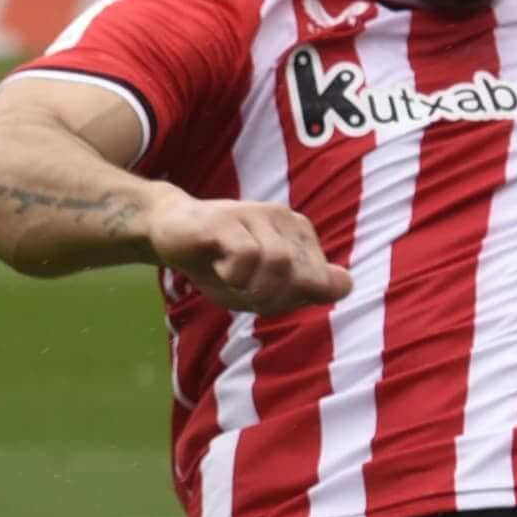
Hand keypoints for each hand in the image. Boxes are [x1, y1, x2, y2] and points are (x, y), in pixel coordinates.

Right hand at [149, 190, 349, 314]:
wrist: (170, 232)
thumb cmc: (220, 262)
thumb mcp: (265, 286)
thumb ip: (306, 288)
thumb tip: (346, 284)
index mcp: (301, 236)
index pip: (328, 283)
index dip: (300, 302)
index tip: (270, 298)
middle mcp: (286, 220)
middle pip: (305, 277)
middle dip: (277, 299)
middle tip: (246, 295)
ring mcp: (257, 215)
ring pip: (280, 264)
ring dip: (254, 288)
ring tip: (231, 281)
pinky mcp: (227, 219)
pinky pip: (247, 255)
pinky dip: (234, 275)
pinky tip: (219, 268)